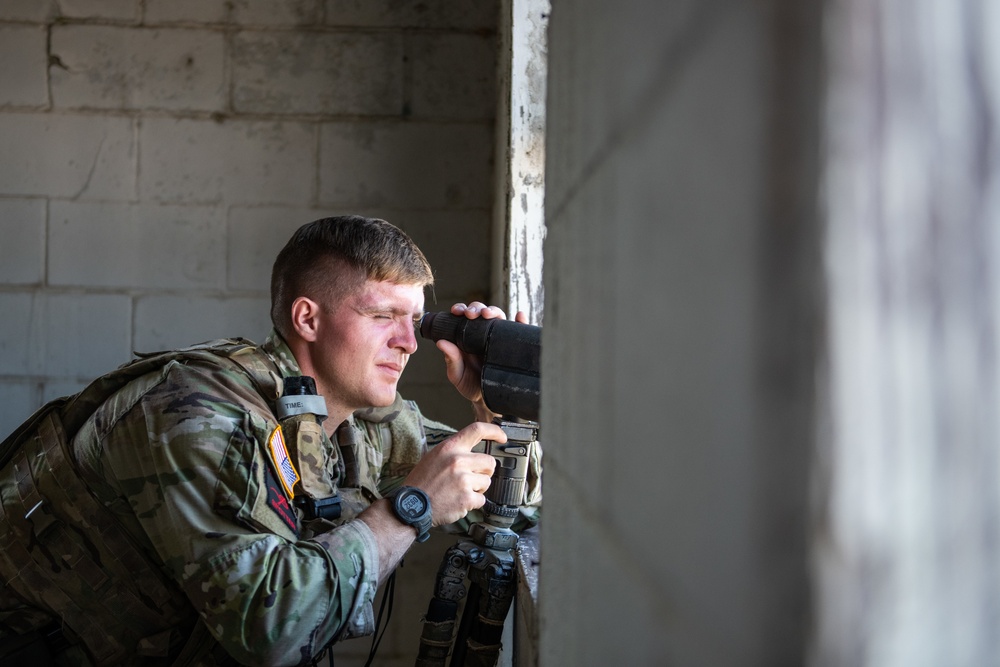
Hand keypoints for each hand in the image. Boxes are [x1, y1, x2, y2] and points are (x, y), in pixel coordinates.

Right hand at [400, 421, 501, 525]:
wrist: (411, 506)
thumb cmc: (422, 482)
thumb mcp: (434, 457)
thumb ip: (455, 452)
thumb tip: (474, 452)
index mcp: (450, 448)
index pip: (477, 430)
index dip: (494, 431)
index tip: (502, 437)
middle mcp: (458, 461)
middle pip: (490, 462)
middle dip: (484, 472)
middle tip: (471, 479)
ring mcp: (463, 480)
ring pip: (487, 481)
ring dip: (478, 488)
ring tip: (460, 491)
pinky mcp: (467, 498)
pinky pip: (482, 499)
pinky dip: (472, 503)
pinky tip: (458, 501)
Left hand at [436, 302, 528, 416]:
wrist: (487, 400)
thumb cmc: (470, 385)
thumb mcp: (457, 374)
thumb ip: (451, 359)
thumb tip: (441, 342)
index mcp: (467, 337)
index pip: (465, 317)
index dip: (461, 309)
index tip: (456, 311)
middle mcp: (484, 334)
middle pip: (482, 313)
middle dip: (476, 308)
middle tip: (471, 314)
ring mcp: (499, 339)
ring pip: (499, 318)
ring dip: (494, 311)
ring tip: (488, 314)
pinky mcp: (513, 346)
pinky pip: (520, 331)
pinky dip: (521, 321)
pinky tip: (519, 317)